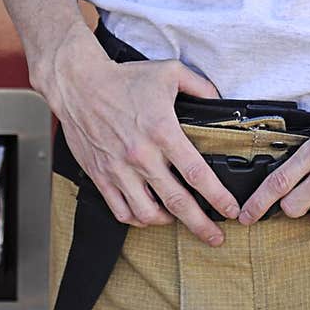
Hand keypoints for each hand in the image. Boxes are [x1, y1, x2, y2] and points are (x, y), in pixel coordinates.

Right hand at [48, 24, 240, 245]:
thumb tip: (219, 99)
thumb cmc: (124, 79)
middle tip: (216, 238)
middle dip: (201, 225)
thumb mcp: (170, 72)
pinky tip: (149, 214)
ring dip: (169, 222)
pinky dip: (138, 219)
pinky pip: (121, 211)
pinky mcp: (101, 176)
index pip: (196, 173)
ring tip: (180, 220)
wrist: (79, 84)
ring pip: (148, 214)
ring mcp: (119, 169)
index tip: (230, 210)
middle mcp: (142, 155)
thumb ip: (200, 86)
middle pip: (177, 202)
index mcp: (163, 131)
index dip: (217, 197)